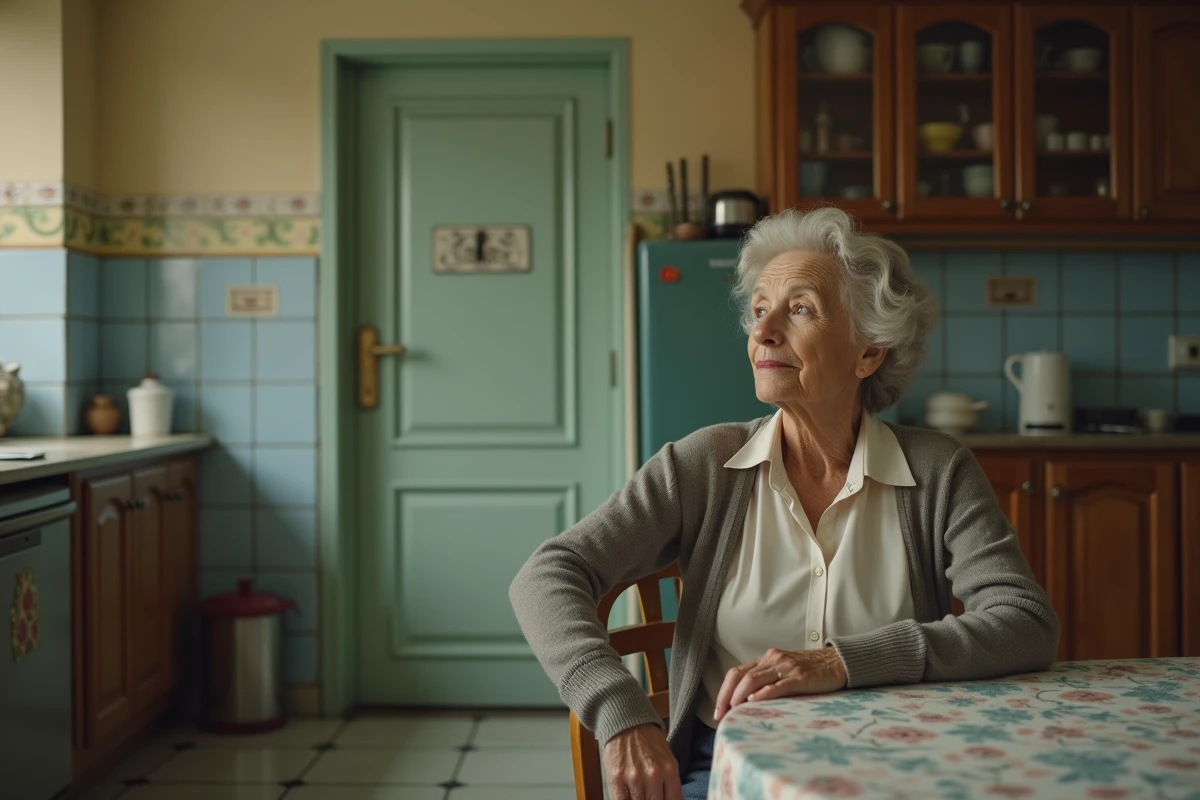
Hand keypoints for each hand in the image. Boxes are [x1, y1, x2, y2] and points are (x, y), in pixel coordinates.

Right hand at [603, 723, 683, 799]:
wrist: (627, 723)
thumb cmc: (648, 741)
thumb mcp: (667, 759)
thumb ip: (669, 782)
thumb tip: (669, 799)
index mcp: (669, 770)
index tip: (663, 799)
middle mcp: (653, 776)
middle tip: (650, 795)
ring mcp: (634, 778)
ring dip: (639, 799)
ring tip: (640, 793)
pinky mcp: (617, 778)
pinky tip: (629, 796)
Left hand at [713, 647, 847, 720]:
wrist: (838, 662)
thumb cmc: (810, 670)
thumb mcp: (784, 670)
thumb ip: (768, 679)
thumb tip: (747, 702)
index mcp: (766, 659)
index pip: (737, 673)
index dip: (724, 691)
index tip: (718, 710)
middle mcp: (772, 659)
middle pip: (740, 676)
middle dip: (726, 697)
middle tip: (720, 716)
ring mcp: (785, 667)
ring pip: (754, 679)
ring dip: (739, 697)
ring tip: (733, 712)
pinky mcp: (800, 677)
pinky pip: (777, 685)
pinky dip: (763, 693)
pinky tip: (754, 702)